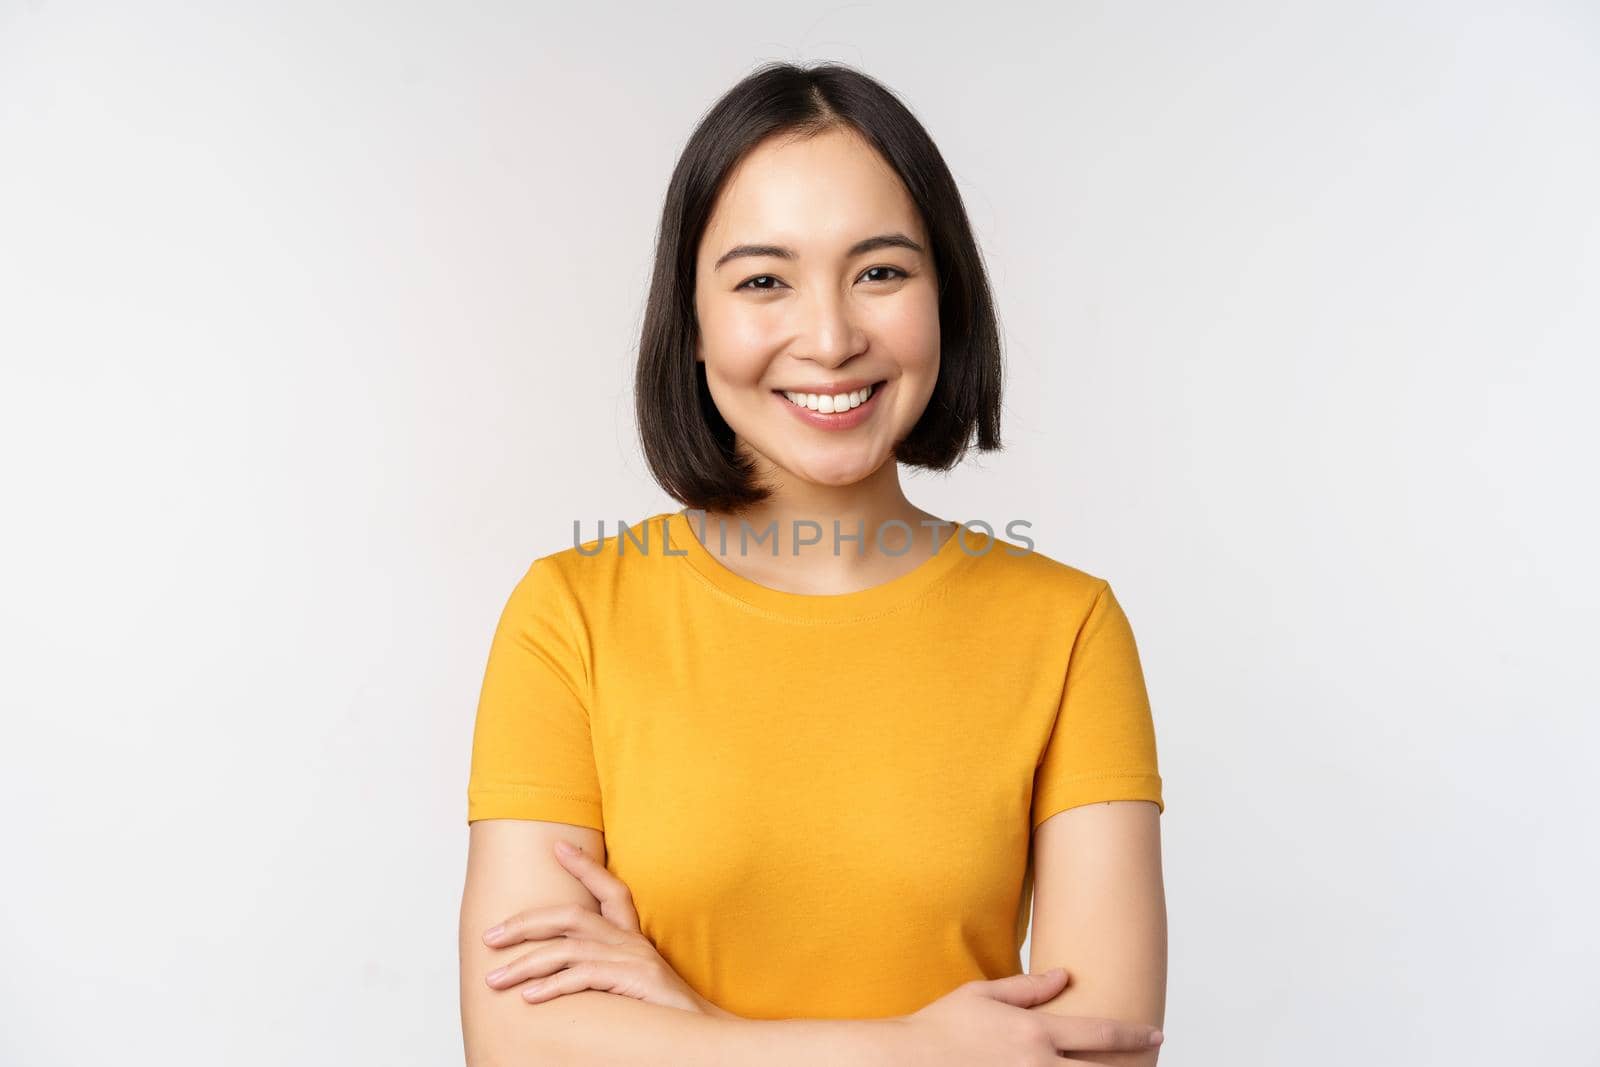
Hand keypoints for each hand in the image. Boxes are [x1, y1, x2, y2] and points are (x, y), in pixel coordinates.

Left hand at [481, 839, 736, 1019]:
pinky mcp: (633, 979)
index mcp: (633, 938)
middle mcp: (632, 941)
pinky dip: (553, 986)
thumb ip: (606, 970)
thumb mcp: (635, 983)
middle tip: (489, 936)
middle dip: (525, 923)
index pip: (610, 890)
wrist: (705, 1033)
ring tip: (495, 978)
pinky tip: (530, 997)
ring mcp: (633, 958)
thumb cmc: (664, 1014)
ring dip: (525, 964)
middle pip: (571, 916)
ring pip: (568, 948)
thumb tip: (563, 974)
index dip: (585, 866)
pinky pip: (584, 976)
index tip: (557, 846)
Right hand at [890, 968, 1164, 1064]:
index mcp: (1036, 1032)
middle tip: (1151, 1057)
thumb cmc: (941, 1027)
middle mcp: (1039, 1065)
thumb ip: (1028, 988)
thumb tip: (1063, 976)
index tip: (1156, 1033)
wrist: (907, 1062)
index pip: (1100, 1033)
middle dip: (1130, 1066)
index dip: (1134, 1034)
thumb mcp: (983, 995)